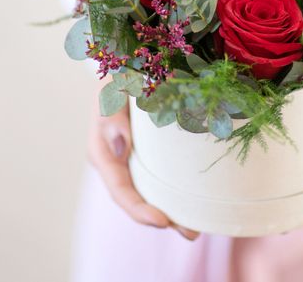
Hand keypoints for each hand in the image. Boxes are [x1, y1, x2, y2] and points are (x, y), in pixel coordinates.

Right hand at [87, 80, 198, 239]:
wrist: (129, 70)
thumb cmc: (117, 79)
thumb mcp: (110, 92)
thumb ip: (111, 118)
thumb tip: (121, 148)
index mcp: (103, 153)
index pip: (120, 189)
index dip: (139, 209)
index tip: (163, 221)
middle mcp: (120, 162)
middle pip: (139, 198)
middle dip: (163, 218)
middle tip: (191, 232)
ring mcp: (137, 159)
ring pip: (153, 191)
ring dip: (175, 209)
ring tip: (199, 226)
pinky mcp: (153, 152)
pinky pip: (164, 175)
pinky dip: (179, 188)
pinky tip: (199, 197)